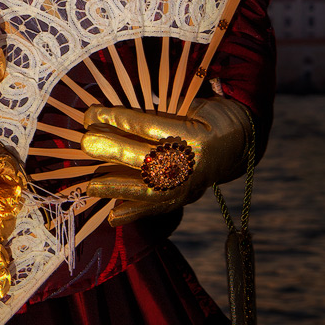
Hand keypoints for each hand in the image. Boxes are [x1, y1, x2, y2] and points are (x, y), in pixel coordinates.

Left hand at [80, 96, 250, 225]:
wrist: (237, 142)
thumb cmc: (205, 117)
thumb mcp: (187, 106)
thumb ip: (154, 114)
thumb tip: (108, 117)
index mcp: (197, 133)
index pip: (151, 127)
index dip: (120, 120)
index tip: (92, 114)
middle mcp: (195, 162)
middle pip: (149, 158)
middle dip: (115, 150)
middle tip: (86, 142)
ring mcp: (191, 184)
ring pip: (151, 189)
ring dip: (118, 187)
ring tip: (91, 186)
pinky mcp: (186, 198)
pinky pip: (158, 208)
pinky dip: (135, 214)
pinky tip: (113, 218)